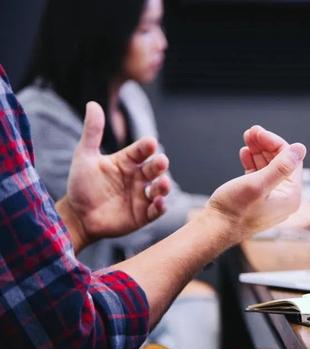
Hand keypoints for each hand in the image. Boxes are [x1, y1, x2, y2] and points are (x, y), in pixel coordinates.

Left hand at [59, 102, 170, 249]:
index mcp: (127, 161)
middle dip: (159, 165)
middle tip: (161, 162)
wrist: (77, 216)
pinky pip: (156, 210)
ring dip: (164, 186)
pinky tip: (159, 203)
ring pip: (160, 188)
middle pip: (154, 168)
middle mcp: (138, 177)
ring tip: (163, 184)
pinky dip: (160, 207)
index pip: (141, 150)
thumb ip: (92, 132)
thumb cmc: (81, 185)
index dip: (146, 147)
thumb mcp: (85, 156)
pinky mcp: (143, 215)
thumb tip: (92, 104)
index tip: (150, 143)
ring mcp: (142, 196)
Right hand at [205, 125, 305, 239]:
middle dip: (265, 145)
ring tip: (246, 138)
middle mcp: (284, 198)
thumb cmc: (234, 210)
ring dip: (258, 151)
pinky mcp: (257, 199)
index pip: (290, 160)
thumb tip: (300, 148)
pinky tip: (245, 154)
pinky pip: (259, 176)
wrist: (214, 229)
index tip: (258, 132)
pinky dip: (253, 163)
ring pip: (268, 167)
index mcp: (291, 196)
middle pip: (280, 162)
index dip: (274, 143)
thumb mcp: (258, 184)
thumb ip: (281, 167)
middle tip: (251, 131)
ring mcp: (271, 199)